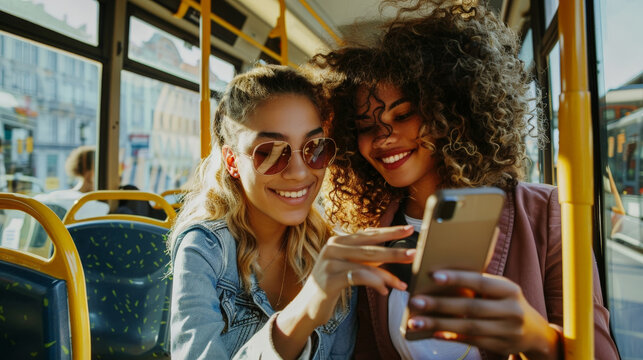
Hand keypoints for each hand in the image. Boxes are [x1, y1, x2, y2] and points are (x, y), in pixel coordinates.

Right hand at [298, 225, 415, 326]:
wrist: (307, 307)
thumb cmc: (331, 285)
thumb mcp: (348, 266)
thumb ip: (365, 258)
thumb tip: (393, 252)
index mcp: (338, 241)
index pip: (369, 234)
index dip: (390, 231)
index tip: (410, 228)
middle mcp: (332, 247)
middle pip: (370, 247)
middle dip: (395, 251)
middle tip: (414, 254)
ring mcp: (329, 262)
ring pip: (366, 264)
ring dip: (388, 275)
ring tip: (402, 284)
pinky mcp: (329, 279)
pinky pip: (359, 278)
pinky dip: (374, 283)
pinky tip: (384, 291)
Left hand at [406, 270, 559, 358]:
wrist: (535, 333)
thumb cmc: (507, 303)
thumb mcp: (501, 291)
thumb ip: (479, 285)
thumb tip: (440, 279)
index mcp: (510, 289)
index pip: (480, 282)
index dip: (457, 278)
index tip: (433, 275)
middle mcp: (512, 310)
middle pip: (471, 307)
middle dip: (441, 304)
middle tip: (416, 301)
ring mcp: (508, 331)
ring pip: (468, 326)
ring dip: (439, 324)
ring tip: (416, 321)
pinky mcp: (501, 346)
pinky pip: (472, 341)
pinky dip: (452, 337)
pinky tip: (434, 333)